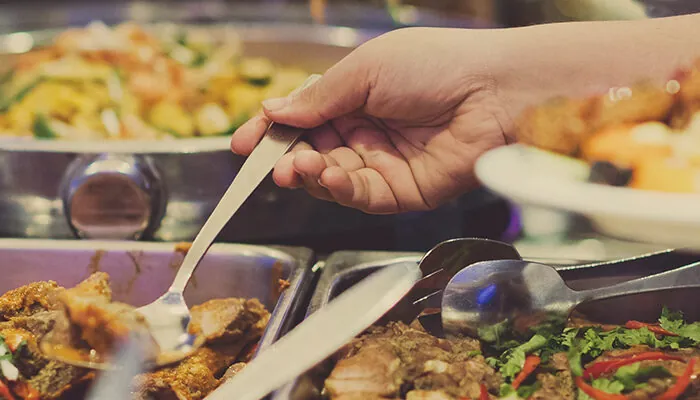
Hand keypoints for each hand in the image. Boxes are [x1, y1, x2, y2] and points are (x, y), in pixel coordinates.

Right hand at [230, 28, 509, 213]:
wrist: (495, 91)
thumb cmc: (436, 65)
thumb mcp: (365, 70)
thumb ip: (319, 98)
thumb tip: (275, 112)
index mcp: (356, 97)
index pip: (304, 119)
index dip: (273, 132)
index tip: (242, 144)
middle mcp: (367, 132)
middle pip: (313, 153)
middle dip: (287, 160)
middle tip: (268, 164)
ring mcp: (384, 163)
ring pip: (332, 179)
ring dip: (310, 176)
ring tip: (295, 168)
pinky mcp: (403, 192)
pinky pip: (361, 196)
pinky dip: (339, 189)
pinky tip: (327, 176)